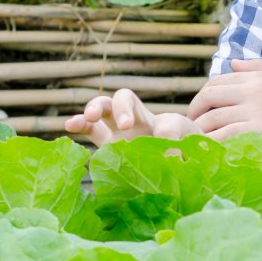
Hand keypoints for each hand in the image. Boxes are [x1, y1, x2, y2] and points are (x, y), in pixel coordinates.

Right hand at [65, 89, 200, 146]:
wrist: (191, 161)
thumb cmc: (186, 140)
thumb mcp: (185, 132)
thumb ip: (173, 134)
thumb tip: (163, 151)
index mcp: (142, 114)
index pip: (126, 99)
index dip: (121, 107)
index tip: (126, 125)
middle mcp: (125, 125)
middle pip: (104, 106)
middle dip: (96, 107)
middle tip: (93, 116)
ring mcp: (116, 142)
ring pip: (93, 124)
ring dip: (82, 120)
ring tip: (71, 124)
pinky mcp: (112, 159)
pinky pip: (95, 149)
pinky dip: (82, 144)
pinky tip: (70, 144)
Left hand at [188, 59, 261, 145]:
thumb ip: (254, 67)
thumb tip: (233, 63)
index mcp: (252, 78)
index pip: (214, 83)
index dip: (200, 98)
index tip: (197, 112)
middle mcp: (250, 91)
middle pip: (209, 98)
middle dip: (194, 113)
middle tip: (191, 127)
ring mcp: (254, 111)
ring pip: (214, 119)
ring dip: (201, 131)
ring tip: (197, 142)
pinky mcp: (259, 131)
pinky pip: (227, 136)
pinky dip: (214, 143)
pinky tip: (210, 150)